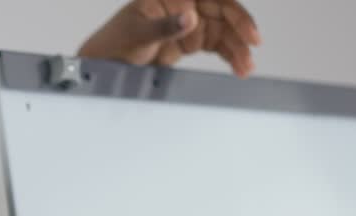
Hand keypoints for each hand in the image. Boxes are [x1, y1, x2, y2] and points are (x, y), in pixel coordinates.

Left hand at [77, 0, 260, 76]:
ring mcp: (189, 22)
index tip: (248, 32)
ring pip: (223, 32)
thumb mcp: (137, 34)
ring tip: (245, 69)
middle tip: (250, 54)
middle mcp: (185, 4)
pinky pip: (216, 45)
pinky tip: (239, 68)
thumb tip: (191, 17)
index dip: (235, 13)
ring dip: (237, 49)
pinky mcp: (189, 41)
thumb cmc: (114, 42)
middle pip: (224, 14)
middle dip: (240, 33)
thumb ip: (164, 27)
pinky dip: (229, 56)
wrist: (104, 65)